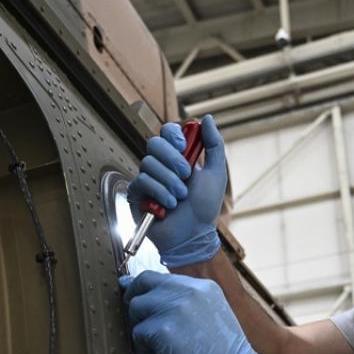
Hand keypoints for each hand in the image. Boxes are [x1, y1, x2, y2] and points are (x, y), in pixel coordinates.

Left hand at [121, 271, 263, 353]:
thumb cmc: (223, 353)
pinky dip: (146, 352)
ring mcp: (174, 307)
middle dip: (134, 302)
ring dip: (142, 331)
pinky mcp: (162, 329)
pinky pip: (137, 335)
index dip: (142, 287)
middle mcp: (187, 290)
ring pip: (136, 309)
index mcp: (200, 286)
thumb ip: (183, 302)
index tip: (132, 295)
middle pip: (142, 284)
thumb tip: (150, 298)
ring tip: (161, 349)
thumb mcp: (210, 313)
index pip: (158, 277)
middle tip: (140, 324)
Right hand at [126, 114, 227, 266]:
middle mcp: (160, 164)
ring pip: (149, 163)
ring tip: (180, 197)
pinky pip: (142, 181)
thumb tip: (208, 118)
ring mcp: (147, 178)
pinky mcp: (137, 193)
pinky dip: (159, 193)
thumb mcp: (216, 174)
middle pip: (155, 143)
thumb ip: (214, 145)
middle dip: (173, 160)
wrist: (192, 234)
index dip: (173, 135)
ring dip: (169, 182)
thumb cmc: (204, 207)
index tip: (184, 146)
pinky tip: (168, 206)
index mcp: (178, 156)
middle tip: (186, 176)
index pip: (167, 132)